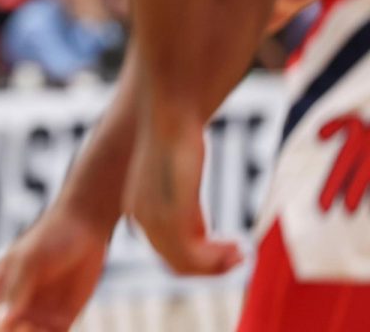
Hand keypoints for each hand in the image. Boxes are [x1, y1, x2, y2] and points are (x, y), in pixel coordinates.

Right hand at [0, 203, 109, 331]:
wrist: (84, 230)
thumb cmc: (49, 237)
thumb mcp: (29, 260)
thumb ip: (15, 291)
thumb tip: (0, 323)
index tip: (20, 320)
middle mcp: (13, 306)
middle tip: (33, 325)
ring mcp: (37, 315)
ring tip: (47, 327)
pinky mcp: (60, 322)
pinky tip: (58, 326)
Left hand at [123, 115, 242, 274]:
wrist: (170, 115)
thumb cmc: (178, 140)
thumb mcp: (179, 182)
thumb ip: (185, 208)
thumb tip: (200, 231)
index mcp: (139, 210)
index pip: (165, 251)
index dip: (197, 259)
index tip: (226, 250)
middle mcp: (140, 218)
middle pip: (176, 262)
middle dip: (210, 266)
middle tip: (239, 257)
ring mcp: (153, 219)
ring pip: (186, 263)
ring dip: (217, 266)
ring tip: (242, 254)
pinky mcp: (171, 215)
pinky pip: (193, 256)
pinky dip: (217, 260)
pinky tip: (239, 248)